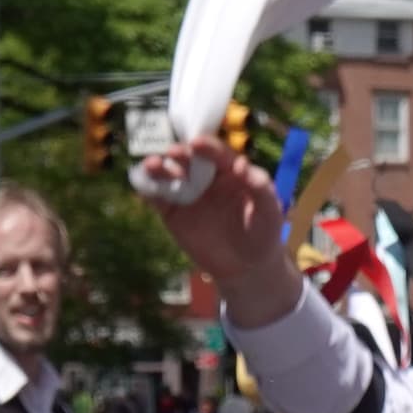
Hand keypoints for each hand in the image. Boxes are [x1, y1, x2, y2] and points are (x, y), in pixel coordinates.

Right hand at [140, 139, 293, 310]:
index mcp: (230, 171)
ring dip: (159, 166)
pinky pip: (157, 196)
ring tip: (153, 165)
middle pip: (189, 158)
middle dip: (180, 153)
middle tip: (173, 154)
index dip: (207, 146)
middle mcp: (206, 177)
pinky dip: (147, 187)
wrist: (245, 268)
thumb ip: (260, 188)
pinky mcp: (172, 211)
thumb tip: (243, 165)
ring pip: (169, 173)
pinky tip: (142, 183)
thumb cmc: (263, 235)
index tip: (196, 144)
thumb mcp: (270, 212)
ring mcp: (187, 192)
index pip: (217, 153)